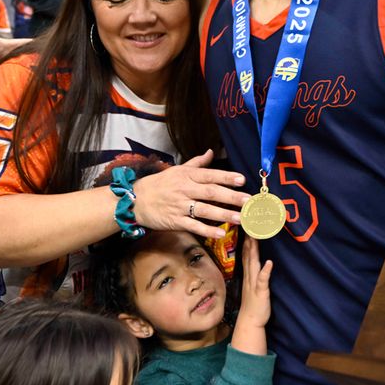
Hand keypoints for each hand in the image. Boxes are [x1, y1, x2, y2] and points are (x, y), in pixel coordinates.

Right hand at [132, 150, 249, 239]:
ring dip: (224, 214)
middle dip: (231, 196)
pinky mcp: (175, 221)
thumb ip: (196, 163)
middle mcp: (185, 189)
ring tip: (241, 218)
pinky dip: (207, 230)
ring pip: (205, 210)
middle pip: (211, 192)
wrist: (136, 200)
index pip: (210, 175)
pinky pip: (194, 226)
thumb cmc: (159, 184)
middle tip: (248, 201)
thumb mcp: (177, 170)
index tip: (242, 180)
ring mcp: (180, 206)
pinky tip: (221, 233)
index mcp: (187, 176)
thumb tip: (211, 152)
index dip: (226, 177)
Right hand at [237, 236, 272, 328]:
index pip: (246, 255)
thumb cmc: (254, 304)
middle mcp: (249, 277)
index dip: (247, 241)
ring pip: (253, 264)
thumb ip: (256, 274)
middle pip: (248, 256)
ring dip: (253, 251)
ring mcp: (254, 284)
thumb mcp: (253, 286)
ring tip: (254, 238)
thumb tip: (259, 262)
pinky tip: (269, 262)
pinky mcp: (261, 291)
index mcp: (248, 275)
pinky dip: (265, 271)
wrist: (250, 321)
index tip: (247, 228)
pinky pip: (262, 280)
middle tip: (248, 226)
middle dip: (248, 241)